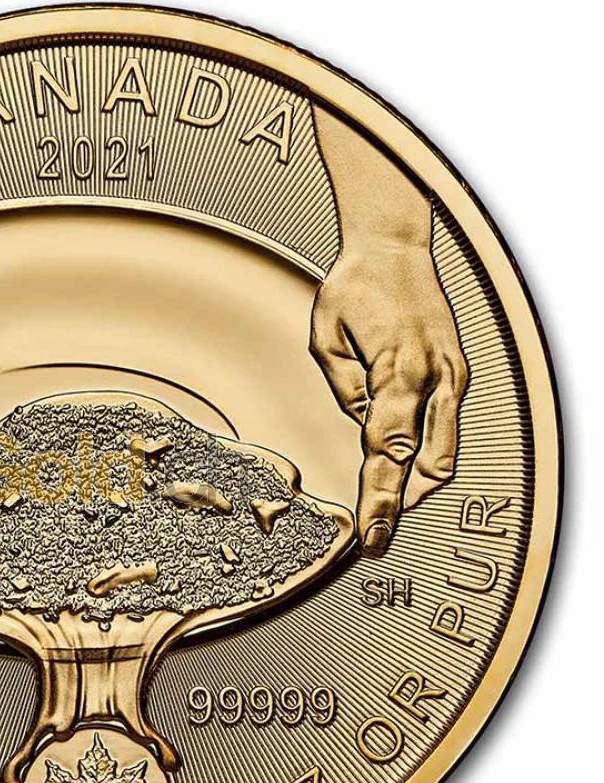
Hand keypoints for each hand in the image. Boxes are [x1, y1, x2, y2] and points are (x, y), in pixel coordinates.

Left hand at [310, 241, 467, 554]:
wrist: (393, 245)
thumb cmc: (355, 286)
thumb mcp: (327, 339)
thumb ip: (345, 391)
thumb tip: (362, 428)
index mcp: (400, 371)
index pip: (390, 453)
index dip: (380, 499)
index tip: (370, 534)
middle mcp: (436, 378)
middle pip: (428, 466)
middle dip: (401, 505)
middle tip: (377, 537)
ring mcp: (452, 376)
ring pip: (446, 453)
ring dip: (418, 487)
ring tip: (387, 511)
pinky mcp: (456, 373)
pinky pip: (446, 430)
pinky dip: (427, 459)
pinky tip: (405, 473)